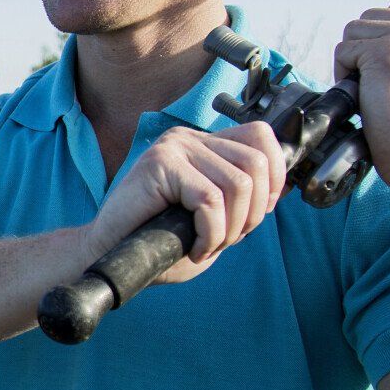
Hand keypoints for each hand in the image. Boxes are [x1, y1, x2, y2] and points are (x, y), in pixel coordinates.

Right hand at [82, 121, 286, 284]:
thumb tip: (281, 191)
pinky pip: (210, 200)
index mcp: (203, 144)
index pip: (261, 136)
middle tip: (227, 240)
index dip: (275, 175)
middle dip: (252, 213)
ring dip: (231, 228)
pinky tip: (195, 247)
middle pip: (256, 163)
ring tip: (208, 246)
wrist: (108, 253)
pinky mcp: (160, 164)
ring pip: (238, 184)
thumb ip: (240, 201)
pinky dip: (211, 232)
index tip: (258, 214)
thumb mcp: (212, 219)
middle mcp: (188, 138)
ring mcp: (173, 148)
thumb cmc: (157, 241)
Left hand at [332, 0, 389, 192]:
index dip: (386, 29)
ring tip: (373, 89)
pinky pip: (345, 50)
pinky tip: (364, 96)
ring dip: (354, 60)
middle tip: (380, 82)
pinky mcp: (385, 53)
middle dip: (367, 46)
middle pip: (374, 14)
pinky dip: (344, 73)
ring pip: (355, 29)